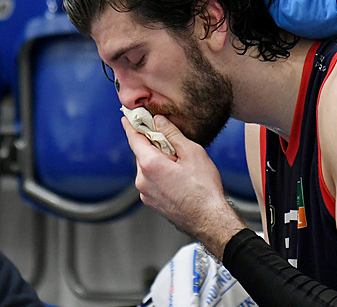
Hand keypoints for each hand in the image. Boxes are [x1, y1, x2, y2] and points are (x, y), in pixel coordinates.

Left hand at [122, 114, 245, 258]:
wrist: (209, 220)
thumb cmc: (204, 189)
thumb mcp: (192, 152)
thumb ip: (172, 134)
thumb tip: (159, 121)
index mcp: (150, 165)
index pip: (134, 139)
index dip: (131, 125)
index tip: (127, 117)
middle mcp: (142, 180)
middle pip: (142, 153)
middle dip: (153, 144)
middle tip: (171, 141)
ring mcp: (145, 193)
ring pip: (147, 167)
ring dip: (158, 160)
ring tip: (181, 164)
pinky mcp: (151, 202)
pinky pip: (151, 181)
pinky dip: (160, 174)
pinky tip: (178, 177)